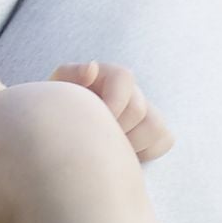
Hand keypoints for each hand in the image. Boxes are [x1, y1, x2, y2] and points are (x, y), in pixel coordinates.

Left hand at [52, 62, 171, 160]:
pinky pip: (164, 140)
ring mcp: (146, 111)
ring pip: (155, 126)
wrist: (63, 137)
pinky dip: (145, 152)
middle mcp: (131, 90)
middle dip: (115, 129)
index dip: (111, 103)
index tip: (94, 122)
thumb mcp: (57, 89)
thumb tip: (92, 68)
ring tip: (107, 149)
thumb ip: (71, 74)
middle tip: (94, 140)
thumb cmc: (59, 110)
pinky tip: (122, 154)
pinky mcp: (155, 132)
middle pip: (138, 108)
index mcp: (109, 75)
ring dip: (130, 144)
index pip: (124, 77)